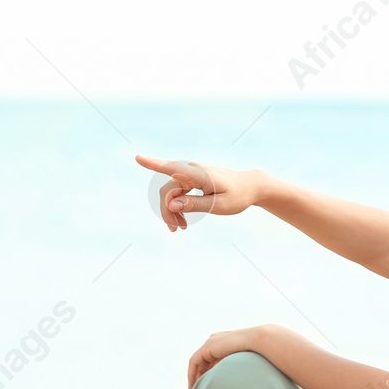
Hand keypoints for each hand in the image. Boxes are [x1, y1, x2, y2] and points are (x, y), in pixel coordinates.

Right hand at [136, 154, 260, 230]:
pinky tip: (182, 221)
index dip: (153, 164)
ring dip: (172, 210)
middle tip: (175, 230)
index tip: (137, 158)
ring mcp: (191, 174)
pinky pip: (178, 192)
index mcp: (199, 175)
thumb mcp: (218, 205)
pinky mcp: (192, 180)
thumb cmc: (237, 196)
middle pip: (167, 190)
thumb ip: (194, 204)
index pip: (172, 168)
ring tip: (180, 228)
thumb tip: (172, 204)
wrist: (250, 187)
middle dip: (167, 210)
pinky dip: (178, 206)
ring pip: (171, 192)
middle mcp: (192, 171)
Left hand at [188, 327, 265, 388]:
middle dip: (199, 373)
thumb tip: (240, 381)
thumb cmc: (258, 352)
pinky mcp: (207, 347)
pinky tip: (193, 383)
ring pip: (198, 361)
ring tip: (194, 387)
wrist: (258, 341)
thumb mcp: (244, 361)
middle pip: (203, 359)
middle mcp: (216, 340)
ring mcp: (211, 342)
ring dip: (194, 374)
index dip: (208, 370)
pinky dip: (192, 373)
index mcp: (225, 341)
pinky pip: (194, 361)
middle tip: (197, 387)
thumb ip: (238, 367)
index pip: (212, 356)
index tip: (207, 382)